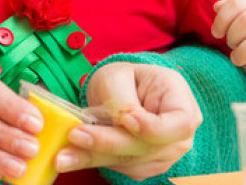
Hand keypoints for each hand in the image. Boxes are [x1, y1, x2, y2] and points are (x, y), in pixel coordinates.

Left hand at [56, 62, 200, 180]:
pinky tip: (71, 155)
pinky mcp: (143, 166)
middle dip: (109, 143)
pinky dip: (94, 160)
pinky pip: (119, 167)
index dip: (153, 127)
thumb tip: (122, 121)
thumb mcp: (120, 76)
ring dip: (95, 157)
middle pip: (149, 147)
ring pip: (130, 161)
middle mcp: (178, 134)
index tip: (126, 119)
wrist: (123, 91)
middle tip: (76, 135)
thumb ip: (122, 100)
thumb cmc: (125, 79)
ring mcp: (163, 154)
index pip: (179, 124)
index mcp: (181, 102)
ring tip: (64, 153)